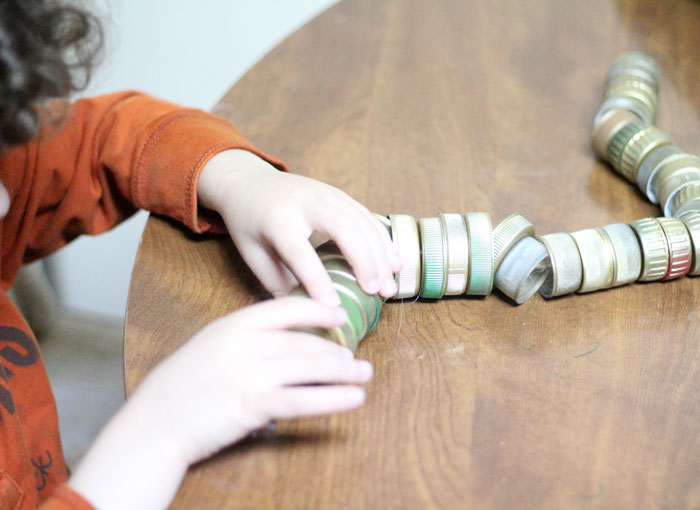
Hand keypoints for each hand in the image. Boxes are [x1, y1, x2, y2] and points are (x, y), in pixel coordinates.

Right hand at [69, 297, 371, 509]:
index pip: (286, 309)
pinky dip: (334, 400)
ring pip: (310, 367)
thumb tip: (282, 337)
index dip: (319, 310)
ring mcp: (250, 374)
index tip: (340, 314)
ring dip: (343, 372)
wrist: (154, 421)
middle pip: (304, 342)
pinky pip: (303, 400)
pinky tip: (354, 399)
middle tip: (353, 358)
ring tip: (363, 375)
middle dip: (335, 350)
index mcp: (234, 324)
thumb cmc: (181, 385)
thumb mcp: (210, 345)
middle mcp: (245, 344)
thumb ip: (244, 337)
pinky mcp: (253, 405)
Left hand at [197, 149, 401, 304]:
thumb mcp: (253, 255)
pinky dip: (383, 240)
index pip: (300, 252)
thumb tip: (305, 313)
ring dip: (380, 254)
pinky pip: (367, 216)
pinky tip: (394, 262)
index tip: (333, 306)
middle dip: (364, 262)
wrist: (248, 181)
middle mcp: (305, 201)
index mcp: (277, 220)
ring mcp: (325, 194)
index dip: (318, 280)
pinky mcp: (338, 194)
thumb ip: (278, 282)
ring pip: (361, 221)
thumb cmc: (249, 224)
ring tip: (389, 286)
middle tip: (376, 292)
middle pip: (343, 228)